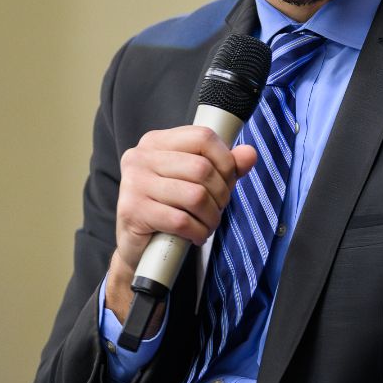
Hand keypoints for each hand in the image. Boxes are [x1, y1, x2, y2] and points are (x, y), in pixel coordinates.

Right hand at [108, 126, 256, 318]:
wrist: (134, 245)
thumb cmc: (167, 207)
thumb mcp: (195, 181)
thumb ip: (223, 166)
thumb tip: (250, 154)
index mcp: (156, 142)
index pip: (203, 137)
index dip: (225, 161)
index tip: (228, 181)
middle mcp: (141, 157)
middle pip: (202, 168)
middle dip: (220, 194)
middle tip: (217, 209)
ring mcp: (134, 183)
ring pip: (195, 196)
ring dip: (211, 217)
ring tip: (208, 224)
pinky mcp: (132, 211)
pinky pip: (181, 220)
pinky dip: (197, 232)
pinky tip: (196, 236)